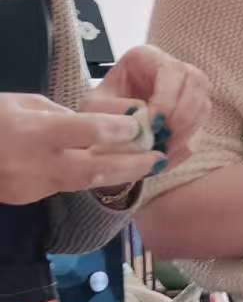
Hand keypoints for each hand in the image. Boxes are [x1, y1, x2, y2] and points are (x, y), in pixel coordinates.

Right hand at [0, 92, 164, 205]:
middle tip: (162, 158)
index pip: (81, 131)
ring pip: (83, 184)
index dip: (114, 130)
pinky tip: (116, 169)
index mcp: (31, 131)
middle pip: (92, 170)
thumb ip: (60, 115)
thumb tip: (95, 124)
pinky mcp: (27, 198)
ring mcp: (30, 186)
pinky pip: (66, 187)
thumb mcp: (22, 102)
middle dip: (131, 166)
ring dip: (120, 175)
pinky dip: (93, 178)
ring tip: (151, 166)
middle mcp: (33, 163)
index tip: (141, 126)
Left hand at [91, 45, 209, 167]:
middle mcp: (172, 66)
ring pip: (203, 102)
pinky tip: (169, 151)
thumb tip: (143, 120)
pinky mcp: (193, 108)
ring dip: (188, 129)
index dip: (167, 98)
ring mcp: (187, 86)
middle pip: (195, 83)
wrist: (103, 128)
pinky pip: (202, 122)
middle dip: (182, 115)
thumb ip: (111, 111)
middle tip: (165, 140)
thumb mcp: (94, 107)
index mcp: (146, 56)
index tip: (154, 126)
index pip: (170, 70)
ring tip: (165, 149)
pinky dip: (188, 139)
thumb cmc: (99, 111)